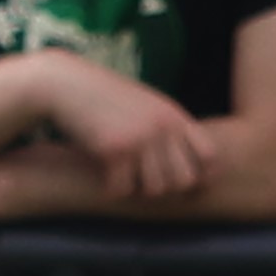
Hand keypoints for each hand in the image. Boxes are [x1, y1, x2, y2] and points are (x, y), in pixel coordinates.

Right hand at [38, 59, 212, 199]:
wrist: (65, 84)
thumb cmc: (103, 96)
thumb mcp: (144, 104)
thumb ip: (165, 126)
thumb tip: (180, 160)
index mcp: (174, 116)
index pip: (210, 157)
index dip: (201, 176)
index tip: (182, 184)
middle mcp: (162, 127)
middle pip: (184, 179)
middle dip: (167, 189)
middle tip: (147, 184)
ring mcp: (139, 138)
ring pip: (155, 188)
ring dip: (139, 190)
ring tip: (125, 181)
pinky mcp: (113, 149)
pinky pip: (123, 187)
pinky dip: (113, 189)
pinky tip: (105, 180)